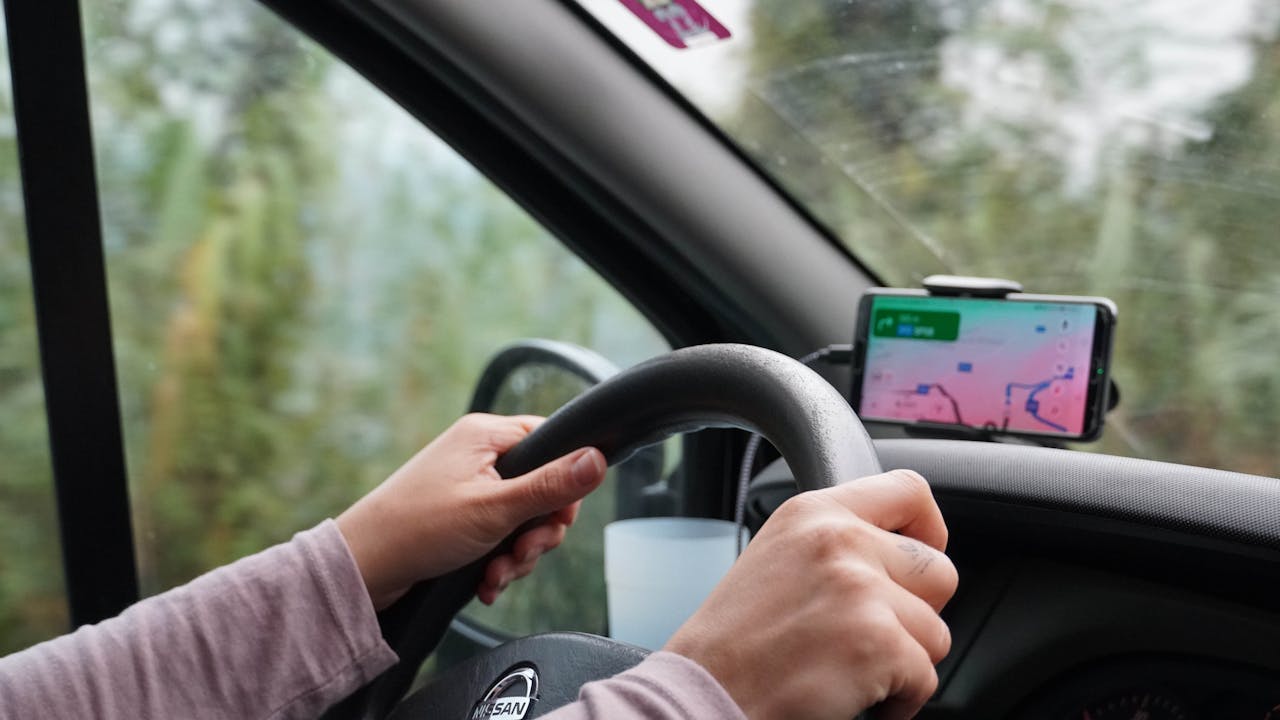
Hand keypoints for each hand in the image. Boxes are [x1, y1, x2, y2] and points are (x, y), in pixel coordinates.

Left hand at [336, 413, 606, 609]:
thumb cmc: (418, 528)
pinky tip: (486, 581)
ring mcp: (468, 485)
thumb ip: (550, 486)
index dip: (564, 483)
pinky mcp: (460, 514)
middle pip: (542, 486)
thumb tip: (597, 459)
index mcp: (486, 435)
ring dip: (518, 553)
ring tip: (496, 573)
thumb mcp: (495, 510)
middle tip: (522, 552)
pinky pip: (499, 534)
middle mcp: (478, 454)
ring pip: (522, 517)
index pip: (552, 441)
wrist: (363, 567)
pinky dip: (499, 560)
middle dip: (538, 532)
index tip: (557, 518)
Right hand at [664, 469, 956, 719]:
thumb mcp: (776, 559)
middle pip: (939, 570)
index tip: (920, 561)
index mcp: (812, 513)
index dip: (929, 530)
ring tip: (849, 670)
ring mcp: (860, 588)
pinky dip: (898, 702)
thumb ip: (834, 545)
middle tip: (869, 636)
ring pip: (936, 633)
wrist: (702, 695)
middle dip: (918, 614)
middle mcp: (839, 540)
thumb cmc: (732, 646)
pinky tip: (850, 697)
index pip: (909, 490)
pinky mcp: (877, 641)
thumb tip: (899, 558)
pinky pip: (925, 679)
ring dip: (904, 663)